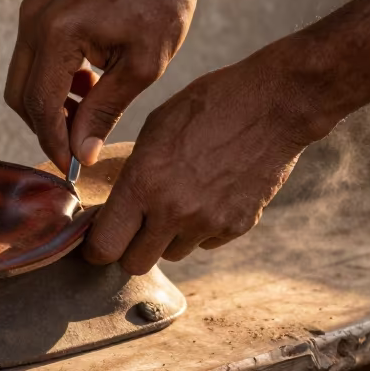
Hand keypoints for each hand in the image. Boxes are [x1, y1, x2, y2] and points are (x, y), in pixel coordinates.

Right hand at [4, 0, 207, 169]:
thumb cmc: (161, 2)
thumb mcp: (141, 66)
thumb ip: (105, 111)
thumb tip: (82, 154)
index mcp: (59, 33)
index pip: (40, 105)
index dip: (54, 142)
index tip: (73, 168)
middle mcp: (35, 21)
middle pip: (20, 96)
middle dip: (46, 127)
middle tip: (81, 145)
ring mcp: (33, 12)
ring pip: (24, 79)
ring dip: (51, 104)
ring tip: (93, 109)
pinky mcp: (39, 9)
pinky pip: (34, 58)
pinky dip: (54, 81)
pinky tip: (90, 84)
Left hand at [83, 56, 324, 273]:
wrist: (273, 105)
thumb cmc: (208, 106)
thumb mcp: (155, 129)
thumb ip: (133, 173)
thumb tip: (116, 205)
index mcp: (143, 183)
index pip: (104, 246)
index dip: (96, 247)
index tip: (98, 241)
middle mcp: (173, 211)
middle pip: (135, 264)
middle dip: (129, 249)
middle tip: (133, 228)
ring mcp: (208, 223)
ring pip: (172, 254)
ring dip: (167, 238)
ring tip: (178, 201)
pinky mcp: (237, 226)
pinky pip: (206, 243)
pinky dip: (201, 229)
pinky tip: (209, 195)